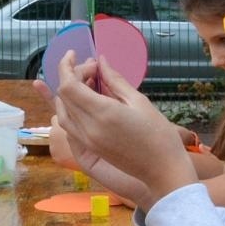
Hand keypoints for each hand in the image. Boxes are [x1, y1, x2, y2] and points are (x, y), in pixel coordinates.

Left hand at [34, 52, 196, 206]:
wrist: (162, 171)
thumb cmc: (158, 134)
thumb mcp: (139, 101)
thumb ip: (115, 80)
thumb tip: (100, 61)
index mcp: (102, 113)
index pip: (68, 85)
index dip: (67, 67)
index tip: (75, 54)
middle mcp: (88, 128)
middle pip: (63, 96)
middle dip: (71, 76)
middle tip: (91, 67)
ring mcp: (86, 140)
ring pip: (62, 112)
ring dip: (67, 93)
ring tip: (86, 80)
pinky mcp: (88, 148)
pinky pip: (69, 125)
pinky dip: (69, 109)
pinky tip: (84, 99)